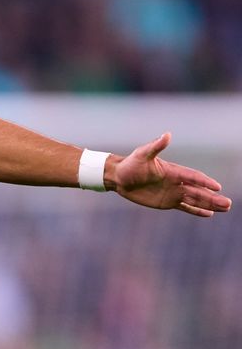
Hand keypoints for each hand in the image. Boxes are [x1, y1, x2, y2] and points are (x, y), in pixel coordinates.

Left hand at [112, 133, 231, 216]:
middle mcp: (176, 182)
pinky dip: (196, 210)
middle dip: (213, 197)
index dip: (204, 182)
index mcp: (173, 171)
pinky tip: (209, 214)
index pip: (193, 177)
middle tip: (228, 203)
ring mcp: (173, 192)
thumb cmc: (131, 164)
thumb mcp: (142, 154)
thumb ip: (155, 146)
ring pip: (195, 200)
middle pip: (199, 191)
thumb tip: (167, 134)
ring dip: (210, 204)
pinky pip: (185, 207)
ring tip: (225, 208)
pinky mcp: (167, 202)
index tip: (217, 187)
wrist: (119, 177)